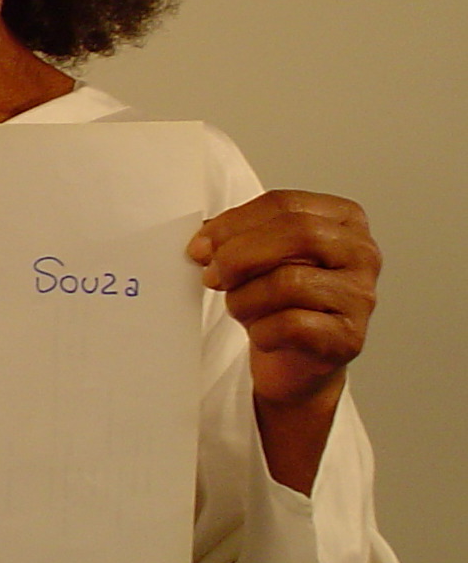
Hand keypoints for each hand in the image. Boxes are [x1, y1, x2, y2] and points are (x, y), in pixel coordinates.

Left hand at [187, 190, 380, 405]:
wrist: (293, 359)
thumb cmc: (277, 299)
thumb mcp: (257, 253)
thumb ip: (235, 236)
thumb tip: (205, 241)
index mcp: (342, 218)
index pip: (284, 204)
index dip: (234, 222)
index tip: (201, 245)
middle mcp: (361, 252)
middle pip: (297, 233)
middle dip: (239, 254)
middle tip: (211, 275)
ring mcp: (361, 296)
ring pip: (290, 282)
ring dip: (245, 298)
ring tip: (237, 307)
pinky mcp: (350, 338)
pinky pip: (293, 326)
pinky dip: (261, 331)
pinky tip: (259, 334)